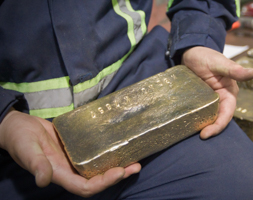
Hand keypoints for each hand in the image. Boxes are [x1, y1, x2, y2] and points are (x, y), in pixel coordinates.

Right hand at [0, 109, 140, 196]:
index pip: (84, 187)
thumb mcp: (26, 150)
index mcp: (59, 174)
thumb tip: (43, 180)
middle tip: (136, 166)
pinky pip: (94, 154)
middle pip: (97, 180)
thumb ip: (36, 164)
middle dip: (117, 176)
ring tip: (134, 159)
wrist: (18, 126)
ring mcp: (73, 159)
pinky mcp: (76, 147)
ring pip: (98, 168)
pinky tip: (118, 146)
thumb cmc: (19, 138)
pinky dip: (107, 153)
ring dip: (116, 165)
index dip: (102, 183)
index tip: (119, 171)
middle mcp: (69, 170)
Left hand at [182, 46, 252, 138]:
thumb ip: (233, 69)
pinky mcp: (200, 100)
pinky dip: (196, 119)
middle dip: (211, 129)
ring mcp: (210, 100)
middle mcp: (221, 98)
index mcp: (229, 92)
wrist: (191, 52)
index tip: (206, 133)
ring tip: (192, 132)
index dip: (219, 125)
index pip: (227, 113)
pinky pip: (200, 112)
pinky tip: (187, 124)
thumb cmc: (206, 56)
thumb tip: (252, 73)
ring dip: (203, 125)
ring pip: (209, 117)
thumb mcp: (219, 62)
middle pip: (219, 118)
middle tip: (200, 136)